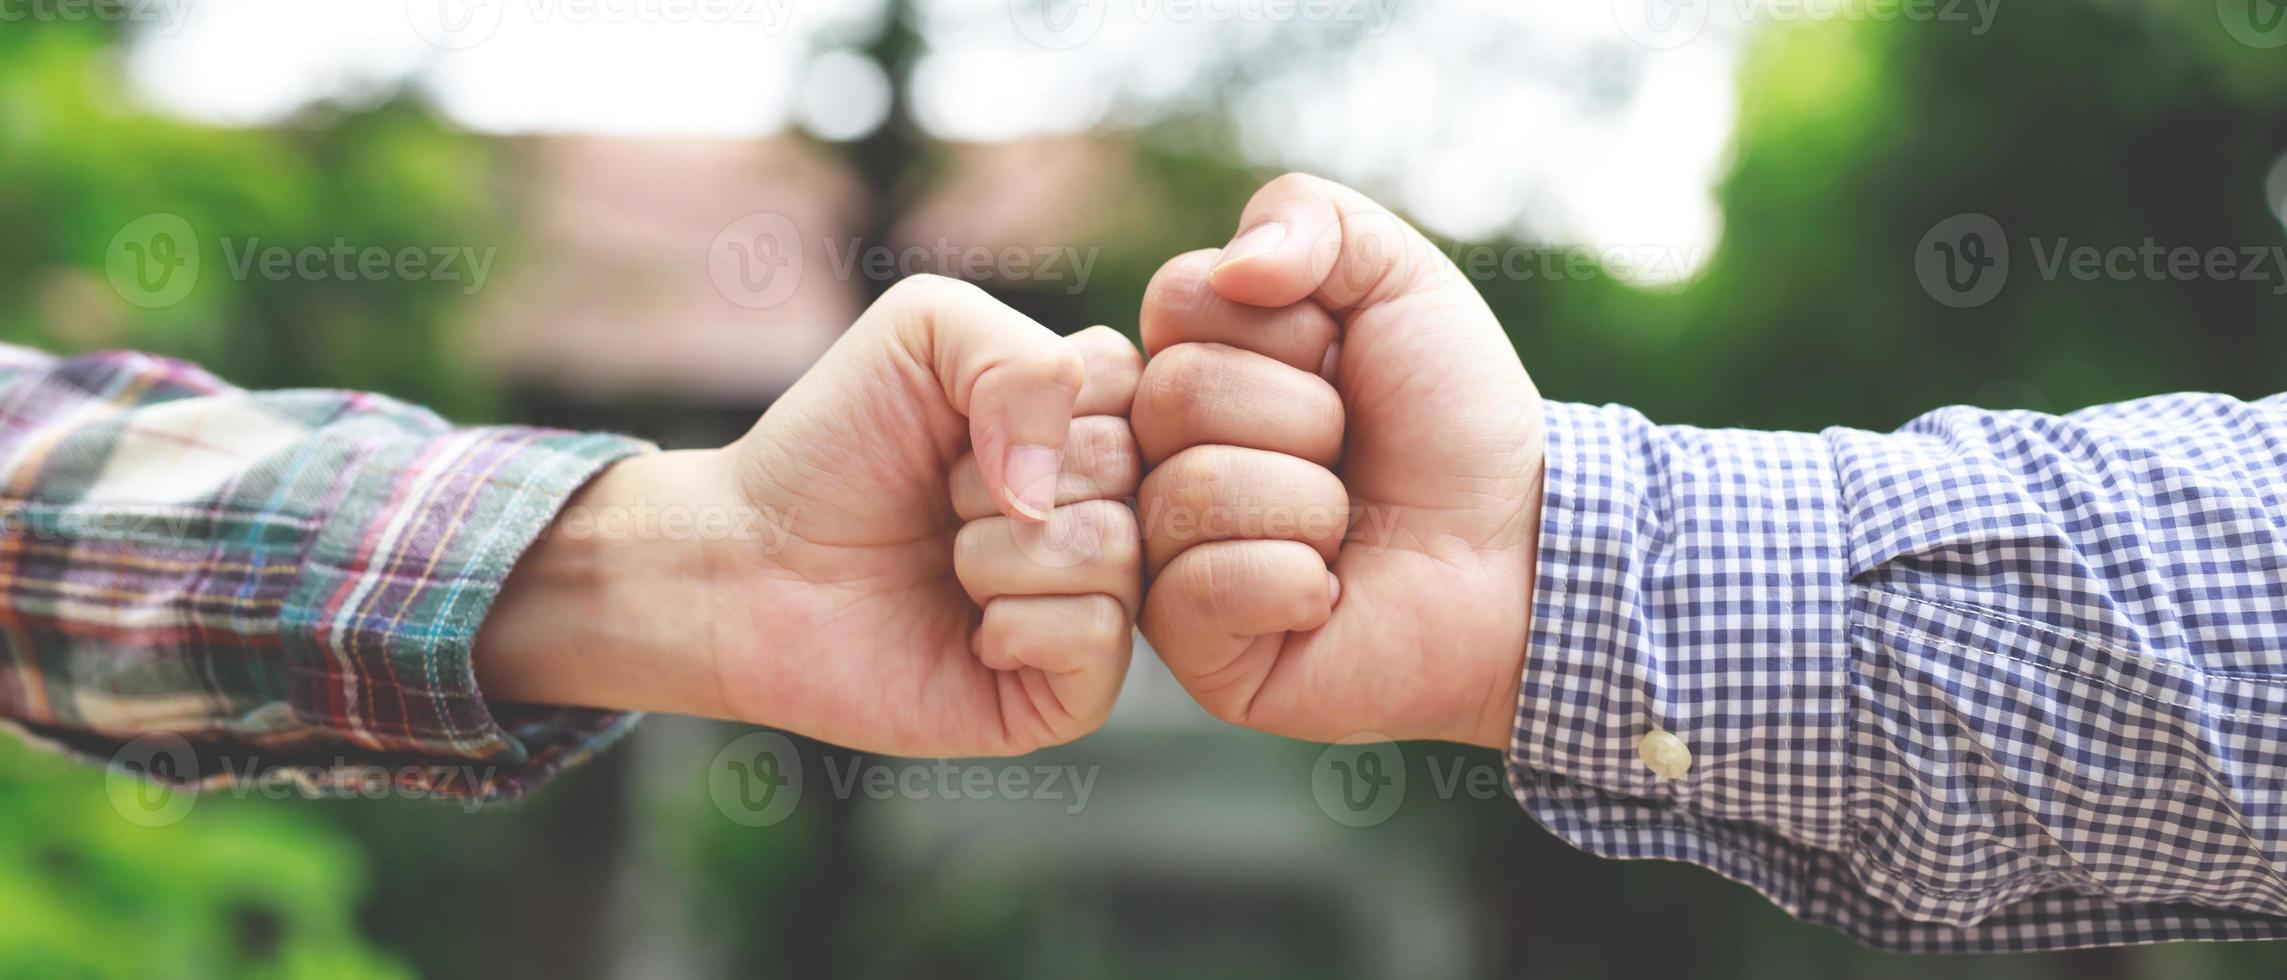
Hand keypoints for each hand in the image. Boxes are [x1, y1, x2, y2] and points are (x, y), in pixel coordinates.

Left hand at [476, 275, 1144, 755]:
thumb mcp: (924, 330)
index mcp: (1093, 429)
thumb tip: (1054, 490)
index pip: (1148, 390)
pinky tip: (970, 631)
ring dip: (1000, 549)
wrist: (747, 561)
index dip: (1050, 397)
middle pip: (1136, 472)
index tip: (974, 419)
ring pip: (1118, 554)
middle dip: (1007, 475)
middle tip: (942, 498)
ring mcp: (1095, 607)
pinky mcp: (1066, 694)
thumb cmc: (834, 445)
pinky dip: (1019, 624)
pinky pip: (1101, 644)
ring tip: (947, 562)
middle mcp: (1111, 517)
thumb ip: (1022, 354)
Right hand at [1132, 174, 1543, 748]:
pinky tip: (1330, 593)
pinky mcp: (1196, 646)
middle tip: (1355, 454)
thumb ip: (1311, 217)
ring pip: (1187, 489)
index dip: (1283, 330)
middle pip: (1175, 395)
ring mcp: (1168, 552)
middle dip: (1304, 418)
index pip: (1175, 302)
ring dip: (1308, 502)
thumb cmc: (1455, 421)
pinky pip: (1200, 588)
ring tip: (1349, 526)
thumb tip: (1231, 267)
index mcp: (1193, 364)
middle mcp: (1161, 455)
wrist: (1523, 553)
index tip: (1341, 364)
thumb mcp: (1402, 280)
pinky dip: (1291, 580)